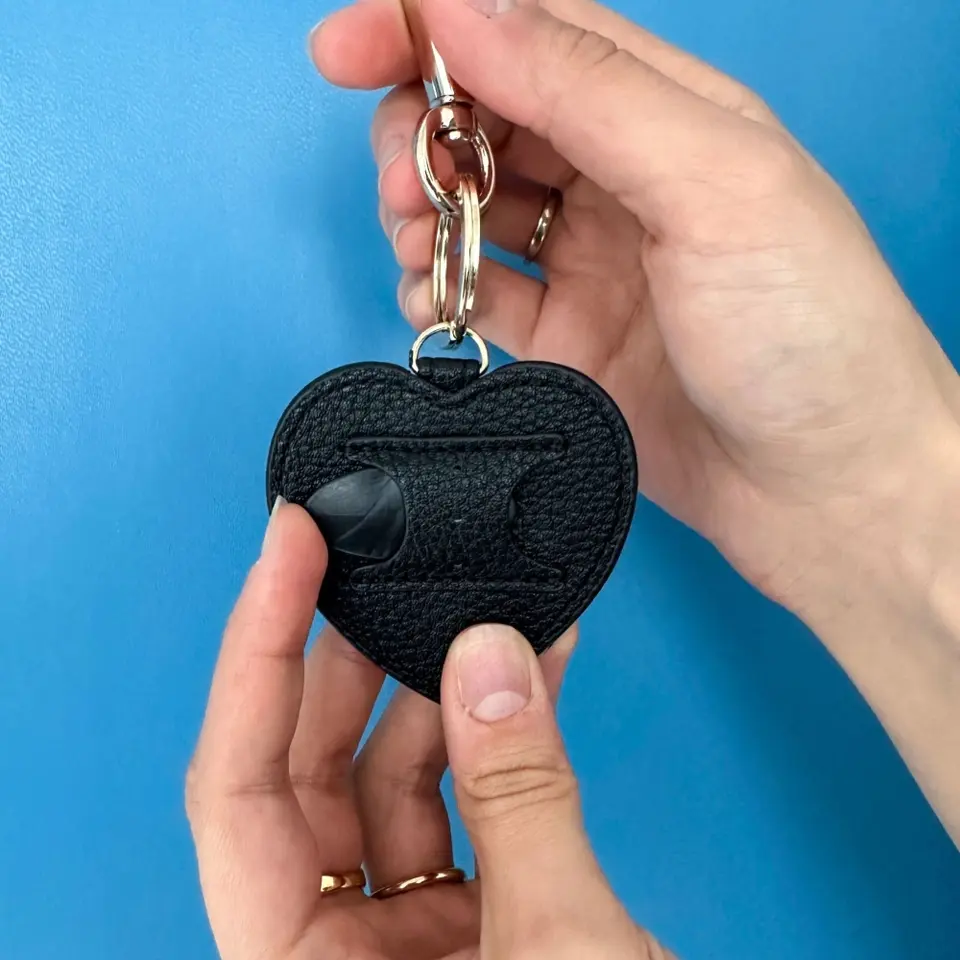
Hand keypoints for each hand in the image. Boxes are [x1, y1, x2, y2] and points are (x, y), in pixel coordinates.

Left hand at [187, 500, 672, 958]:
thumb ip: (519, 796)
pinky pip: (465, 804)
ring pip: (394, 779)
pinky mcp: (473, 926)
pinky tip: (529, 671)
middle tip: (378, 568)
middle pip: (308, 771)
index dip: (254, 653)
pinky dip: (496, 733)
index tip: (286, 553)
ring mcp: (405, 943)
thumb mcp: (559, 947)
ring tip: (486, 612)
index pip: (238, 787)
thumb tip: (489, 657)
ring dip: (442, 689)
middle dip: (349, 660)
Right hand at [311, 0, 959, 625]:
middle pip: (486, 120)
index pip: (530, 35)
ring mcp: (589, 266)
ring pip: (469, 206)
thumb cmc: (811, 333)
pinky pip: (475, 294)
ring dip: (421, 213)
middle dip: (421, 135)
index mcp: (667, 116)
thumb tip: (467, 11)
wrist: (824, 488)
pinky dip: (436, 288)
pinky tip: (436, 298)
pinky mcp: (564, 343)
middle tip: (405, 178)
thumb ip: (587, 93)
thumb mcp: (714, 182)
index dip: (431, 28)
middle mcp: (622, 183)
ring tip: (417, 241)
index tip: (346, 48)